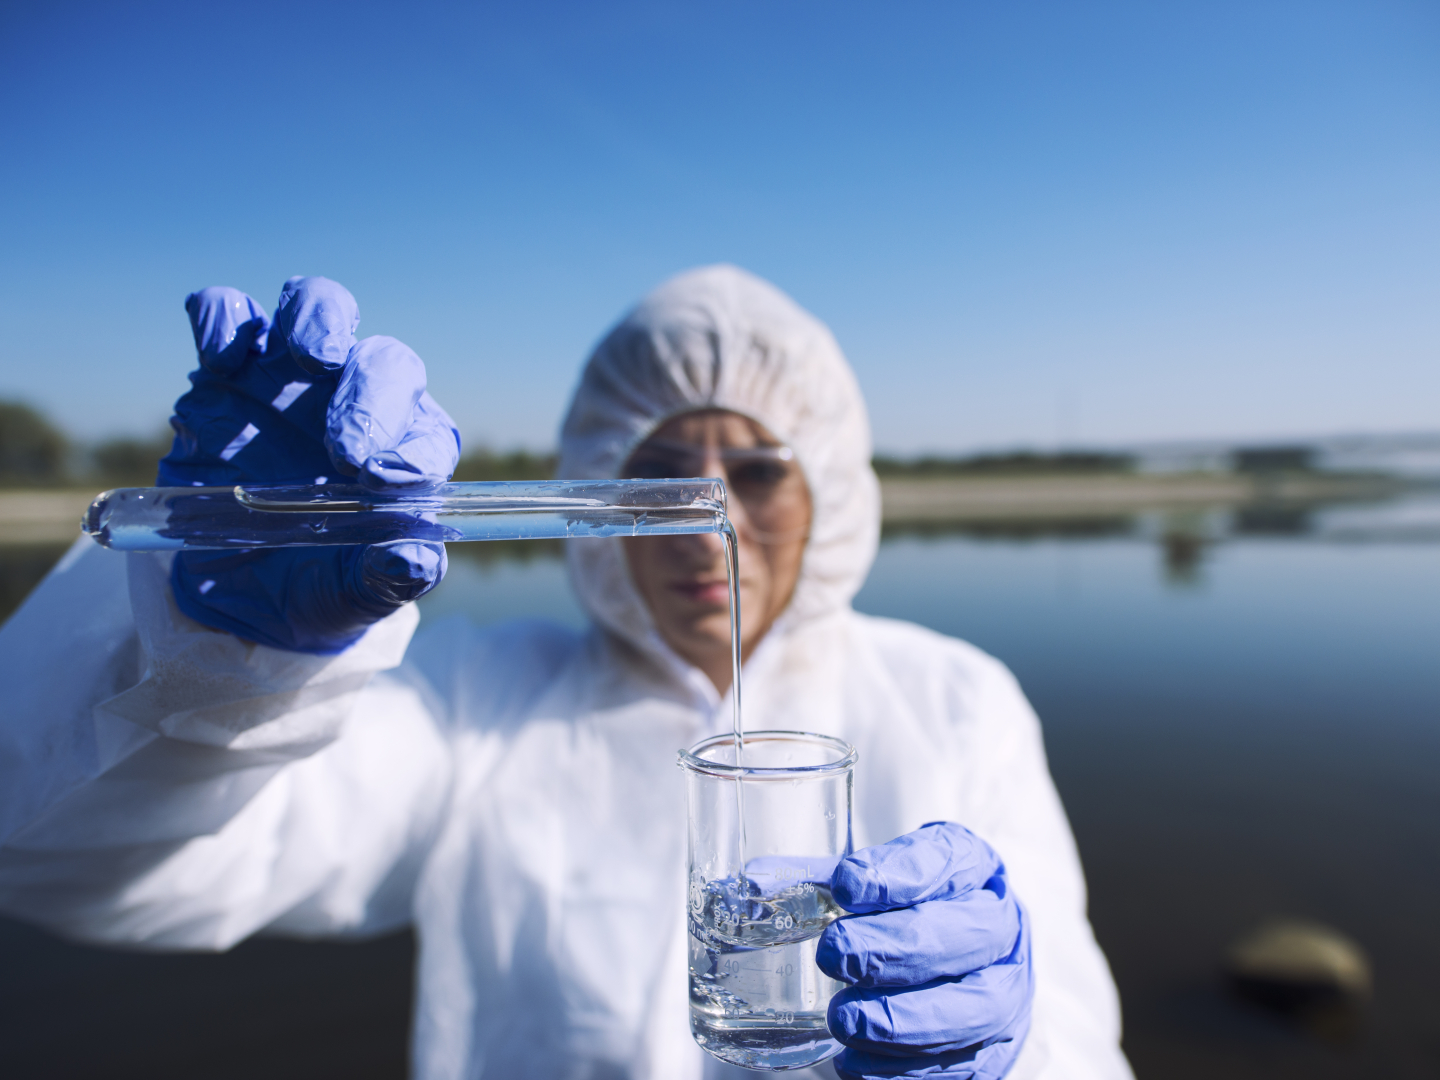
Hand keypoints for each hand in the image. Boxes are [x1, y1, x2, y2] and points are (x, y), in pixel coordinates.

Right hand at [158, 277, 460, 652]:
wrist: (232, 588)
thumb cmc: (313, 582)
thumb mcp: (350, 595)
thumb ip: (387, 578)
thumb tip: (414, 558)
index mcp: (403, 453)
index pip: (429, 434)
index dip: (415, 452)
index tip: (388, 484)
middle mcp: (357, 403)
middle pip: (385, 363)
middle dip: (372, 397)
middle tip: (348, 452)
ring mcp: (292, 378)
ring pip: (320, 307)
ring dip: (320, 320)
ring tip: (313, 356)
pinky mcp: (227, 372)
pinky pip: (227, 314)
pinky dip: (224, 319)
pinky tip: (224, 359)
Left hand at [818, 823, 1032, 1079]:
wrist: (963, 959)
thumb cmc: (907, 911)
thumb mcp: (870, 883)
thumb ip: (815, 880)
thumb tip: (755, 882)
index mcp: (972, 867)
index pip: (947, 860)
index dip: (898, 873)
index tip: (846, 884)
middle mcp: (1001, 924)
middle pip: (966, 934)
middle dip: (895, 948)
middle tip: (832, 954)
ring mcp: (1008, 989)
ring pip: (976, 1007)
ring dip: (903, 1018)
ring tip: (842, 1019)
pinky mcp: (997, 1049)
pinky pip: (966, 1067)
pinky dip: (906, 1070)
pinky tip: (855, 1063)